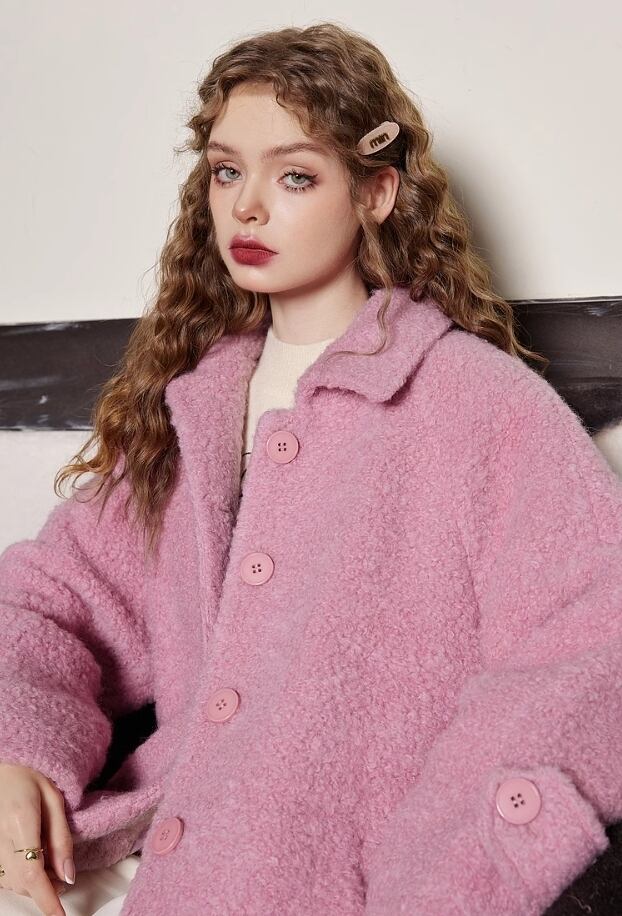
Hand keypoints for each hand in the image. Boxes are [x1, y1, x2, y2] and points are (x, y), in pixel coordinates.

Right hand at [0, 762, 74, 915]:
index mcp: (20, 820)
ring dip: (31, 883)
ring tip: (46, 861)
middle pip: (21, 882)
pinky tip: (29, 860)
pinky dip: (17, 877)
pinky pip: (0, 876)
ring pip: (10, 883)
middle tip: (62, 875)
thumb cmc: (33, 779)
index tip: (59, 915)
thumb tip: (68, 877)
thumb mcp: (56, 801)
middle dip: (45, 888)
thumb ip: (62, 839)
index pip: (31, 872)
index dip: (46, 899)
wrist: (5, 768)